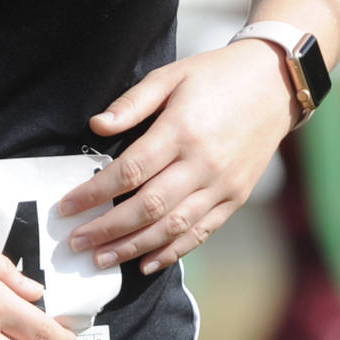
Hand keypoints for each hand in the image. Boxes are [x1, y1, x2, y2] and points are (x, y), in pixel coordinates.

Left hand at [59, 41, 296, 276]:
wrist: (273, 84)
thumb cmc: (214, 76)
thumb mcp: (171, 76)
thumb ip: (132, 102)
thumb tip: (96, 126)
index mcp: (181, 130)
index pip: (129, 171)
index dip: (94, 193)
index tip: (66, 207)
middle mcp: (203, 163)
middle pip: (147, 207)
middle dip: (107, 229)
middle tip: (76, 242)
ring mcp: (222, 185)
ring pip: (173, 227)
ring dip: (133, 248)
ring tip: (102, 259)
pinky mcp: (236, 197)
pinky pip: (201, 232)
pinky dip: (172, 252)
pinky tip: (146, 263)